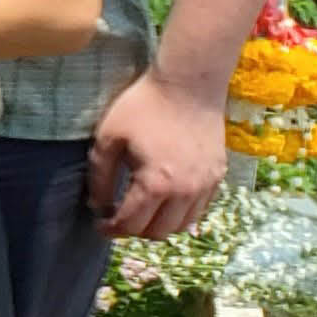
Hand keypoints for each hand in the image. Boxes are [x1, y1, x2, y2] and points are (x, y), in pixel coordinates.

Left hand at [89, 69, 228, 245]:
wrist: (189, 83)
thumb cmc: (144, 106)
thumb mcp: (109, 137)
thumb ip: (99, 176)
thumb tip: (97, 205)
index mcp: (156, 184)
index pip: (131, 224)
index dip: (111, 229)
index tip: (99, 224)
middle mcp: (185, 193)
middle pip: (157, 233)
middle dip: (134, 230)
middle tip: (118, 216)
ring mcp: (206, 186)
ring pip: (181, 226)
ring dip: (159, 225)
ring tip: (142, 210)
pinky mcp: (218, 176)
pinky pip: (199, 209)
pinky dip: (181, 213)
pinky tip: (166, 199)